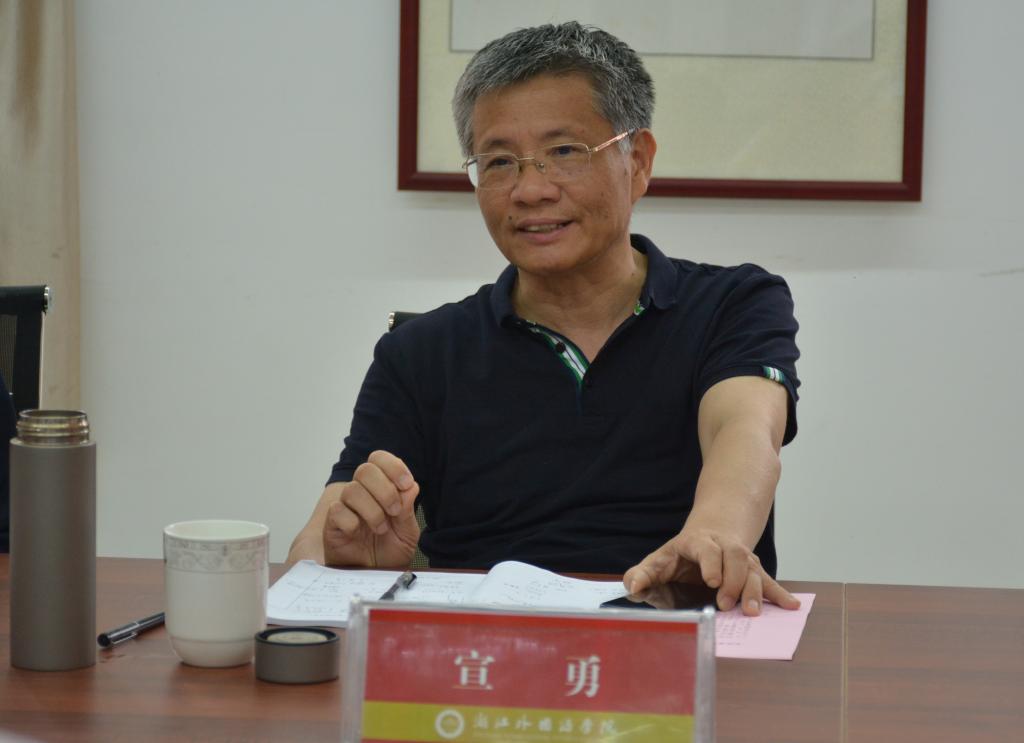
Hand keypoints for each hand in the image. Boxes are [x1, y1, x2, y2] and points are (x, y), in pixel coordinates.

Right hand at [322, 450, 420, 567]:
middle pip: (365, 470)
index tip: (405, 484)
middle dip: (385, 490)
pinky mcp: (332, 524)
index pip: (379, 459)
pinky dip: (353, 522)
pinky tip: (360, 534)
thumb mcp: (407, 533)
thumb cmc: (389, 552)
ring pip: (353, 490)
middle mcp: (361, 493)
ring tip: (381, 529)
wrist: (376, 577)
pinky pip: (337, 511)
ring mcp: (345, 507)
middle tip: (395, 511)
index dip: (393, 466)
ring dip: (372, 510)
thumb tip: (411, 486)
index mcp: (380, 488)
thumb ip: (409, 510)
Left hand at [622, 528, 799, 615]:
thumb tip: (632, 586)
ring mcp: (742, 558)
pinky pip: (767, 580)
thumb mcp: (660, 559)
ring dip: (755, 590)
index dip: (711, 563)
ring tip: (752, 612)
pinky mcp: (753, 570)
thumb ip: (643, 573)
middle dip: (732, 581)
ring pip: (753, 569)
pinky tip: (791, 605)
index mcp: (699, 543)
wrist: (712, 532)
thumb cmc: (680, 554)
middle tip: (726, 604)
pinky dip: (779, 593)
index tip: (712, 580)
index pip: (707, 549)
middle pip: (735, 558)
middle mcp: (724, 548)